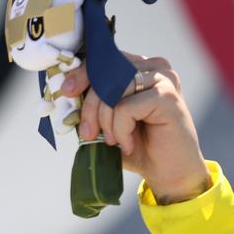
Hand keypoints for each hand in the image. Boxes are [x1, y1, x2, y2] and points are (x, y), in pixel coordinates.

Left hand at [60, 53, 211, 203]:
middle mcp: (153, 68)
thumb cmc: (138, 146)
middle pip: (106, 74)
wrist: (168, 172)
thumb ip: (92, 103)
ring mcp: (163, 79)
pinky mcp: (167, 96)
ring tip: (113, 141)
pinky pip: (125, 108)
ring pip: (113, 91)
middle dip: (89, 106)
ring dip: (105, 122)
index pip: (105, 61)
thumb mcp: (107, 121)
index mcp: (140, 68)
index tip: (67, 91)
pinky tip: (128, 144)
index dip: (82, 74)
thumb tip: (65, 91)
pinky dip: (120, 130)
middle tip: (88, 133)